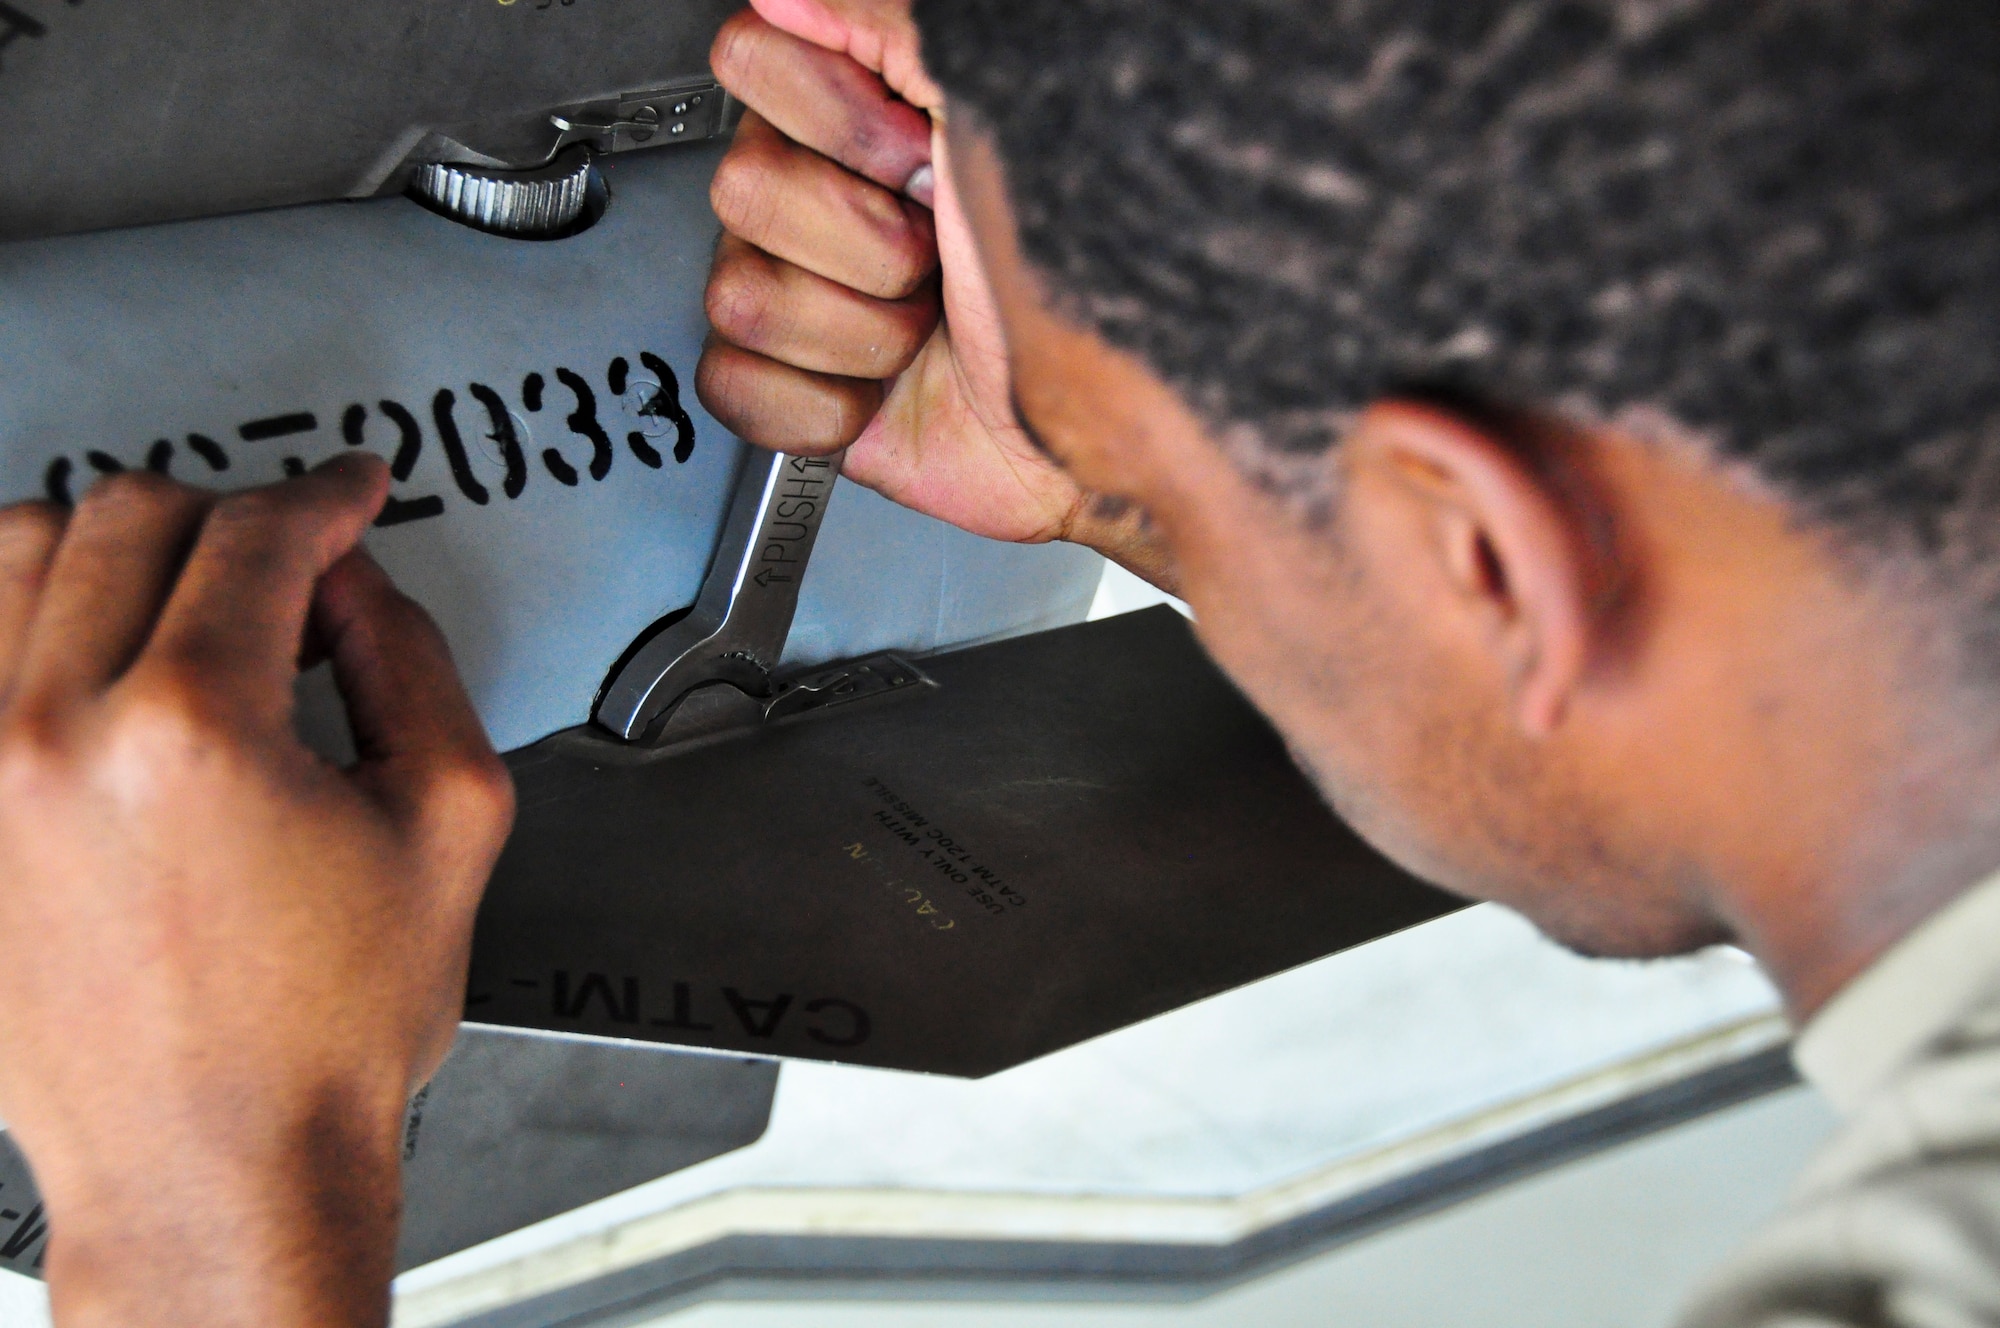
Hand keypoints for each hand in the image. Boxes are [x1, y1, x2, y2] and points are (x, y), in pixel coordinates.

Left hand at [0, 458, 513, 1326]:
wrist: (216, 1165)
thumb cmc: (321, 1033)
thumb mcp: (449, 820)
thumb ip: (412, 661)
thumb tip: (356, 587)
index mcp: (195, 731)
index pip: (256, 533)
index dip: (323, 494)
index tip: (346, 494)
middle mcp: (57, 736)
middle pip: (130, 514)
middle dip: (230, 509)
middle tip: (286, 552)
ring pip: (14, 551)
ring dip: (112, 539)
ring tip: (181, 585)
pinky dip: (20, 611)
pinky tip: (81, 637)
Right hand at [701, 0, 1177, 588]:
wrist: (1093, 428)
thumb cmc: (1071, 278)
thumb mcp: (1001, 113)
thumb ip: (890, 27)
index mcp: (860, 116)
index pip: (755, 62)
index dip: (833, 120)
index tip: (914, 153)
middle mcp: (821, 197)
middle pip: (744, 188)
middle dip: (865, 242)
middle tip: (933, 259)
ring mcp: (802, 294)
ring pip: (740, 295)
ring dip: (858, 331)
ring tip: (923, 330)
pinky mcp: (792, 388)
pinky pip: (736, 386)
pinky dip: (821, 406)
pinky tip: (880, 390)